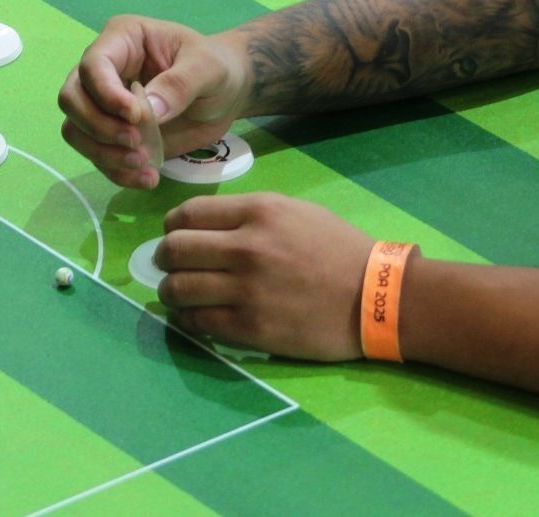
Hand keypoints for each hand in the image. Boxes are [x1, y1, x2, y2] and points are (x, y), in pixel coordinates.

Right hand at [59, 15, 251, 187]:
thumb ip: (179, 84)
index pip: (93, 65)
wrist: (227, 94)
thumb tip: (149, 110)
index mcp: (123, 39)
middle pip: (72, 99)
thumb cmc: (217, 67)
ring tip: (142, 163)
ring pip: (75, 129)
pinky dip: (116, 171)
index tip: (136, 116)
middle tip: (136, 142)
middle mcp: (104, 70)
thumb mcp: (208, 68)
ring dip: (103, 153)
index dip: (106, 94)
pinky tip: (148, 177)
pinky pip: (97, 155)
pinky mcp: (113, 134)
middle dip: (98, 126)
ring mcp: (104, 104)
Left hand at [157, 193, 374, 360]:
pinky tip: (197, 316)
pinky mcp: (250, 327)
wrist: (375, 297)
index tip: (174, 235)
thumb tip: (204, 226)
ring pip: (177, 288)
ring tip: (179, 294)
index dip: (172, 226)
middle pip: (174, 250)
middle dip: (164, 258)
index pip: (188, 214)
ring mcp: (246, 289)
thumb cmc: (338, 249)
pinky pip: (197, 323)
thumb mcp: (296, 211)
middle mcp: (247, 246)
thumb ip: (250, 214)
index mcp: (259, 211)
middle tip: (170, 266)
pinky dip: (188, 319)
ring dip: (170, 291)